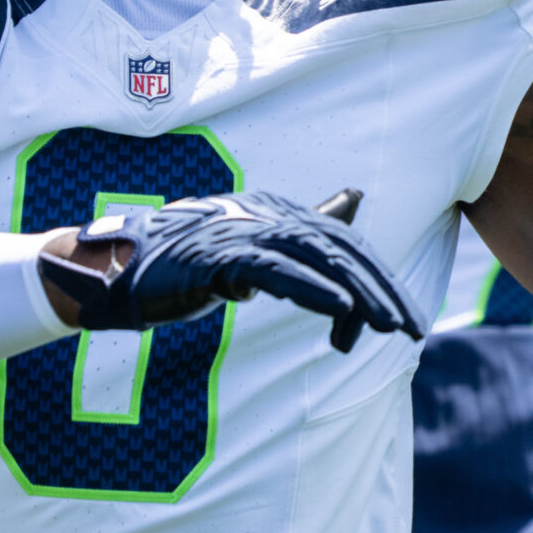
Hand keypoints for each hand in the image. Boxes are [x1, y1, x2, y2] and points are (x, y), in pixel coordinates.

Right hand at [39, 188, 420, 351]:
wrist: (116, 272)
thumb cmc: (184, 262)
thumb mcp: (255, 246)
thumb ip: (304, 229)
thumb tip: (353, 202)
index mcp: (279, 213)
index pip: (345, 245)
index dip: (379, 282)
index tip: (407, 321)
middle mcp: (267, 214)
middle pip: (342, 250)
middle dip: (383, 291)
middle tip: (415, 330)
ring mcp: (244, 231)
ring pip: (318, 259)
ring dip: (361, 294)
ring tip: (393, 326)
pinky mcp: (220, 255)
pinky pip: (276, 272)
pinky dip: (312, 288)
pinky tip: (342, 310)